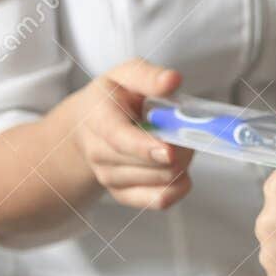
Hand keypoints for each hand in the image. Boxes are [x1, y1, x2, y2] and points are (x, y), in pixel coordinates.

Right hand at [61, 57, 193, 210]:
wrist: (88, 126)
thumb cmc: (112, 98)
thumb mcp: (125, 75)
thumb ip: (148, 76)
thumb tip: (172, 80)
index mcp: (99, 120)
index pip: (120, 140)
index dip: (145, 148)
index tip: (169, 151)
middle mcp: (100, 154)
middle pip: (148, 165)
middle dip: (179, 149)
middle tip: (187, 130)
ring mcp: (110, 177)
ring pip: (159, 181)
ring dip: (181, 163)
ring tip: (178, 142)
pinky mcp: (123, 194)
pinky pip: (158, 200)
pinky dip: (178, 187)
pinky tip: (180, 170)